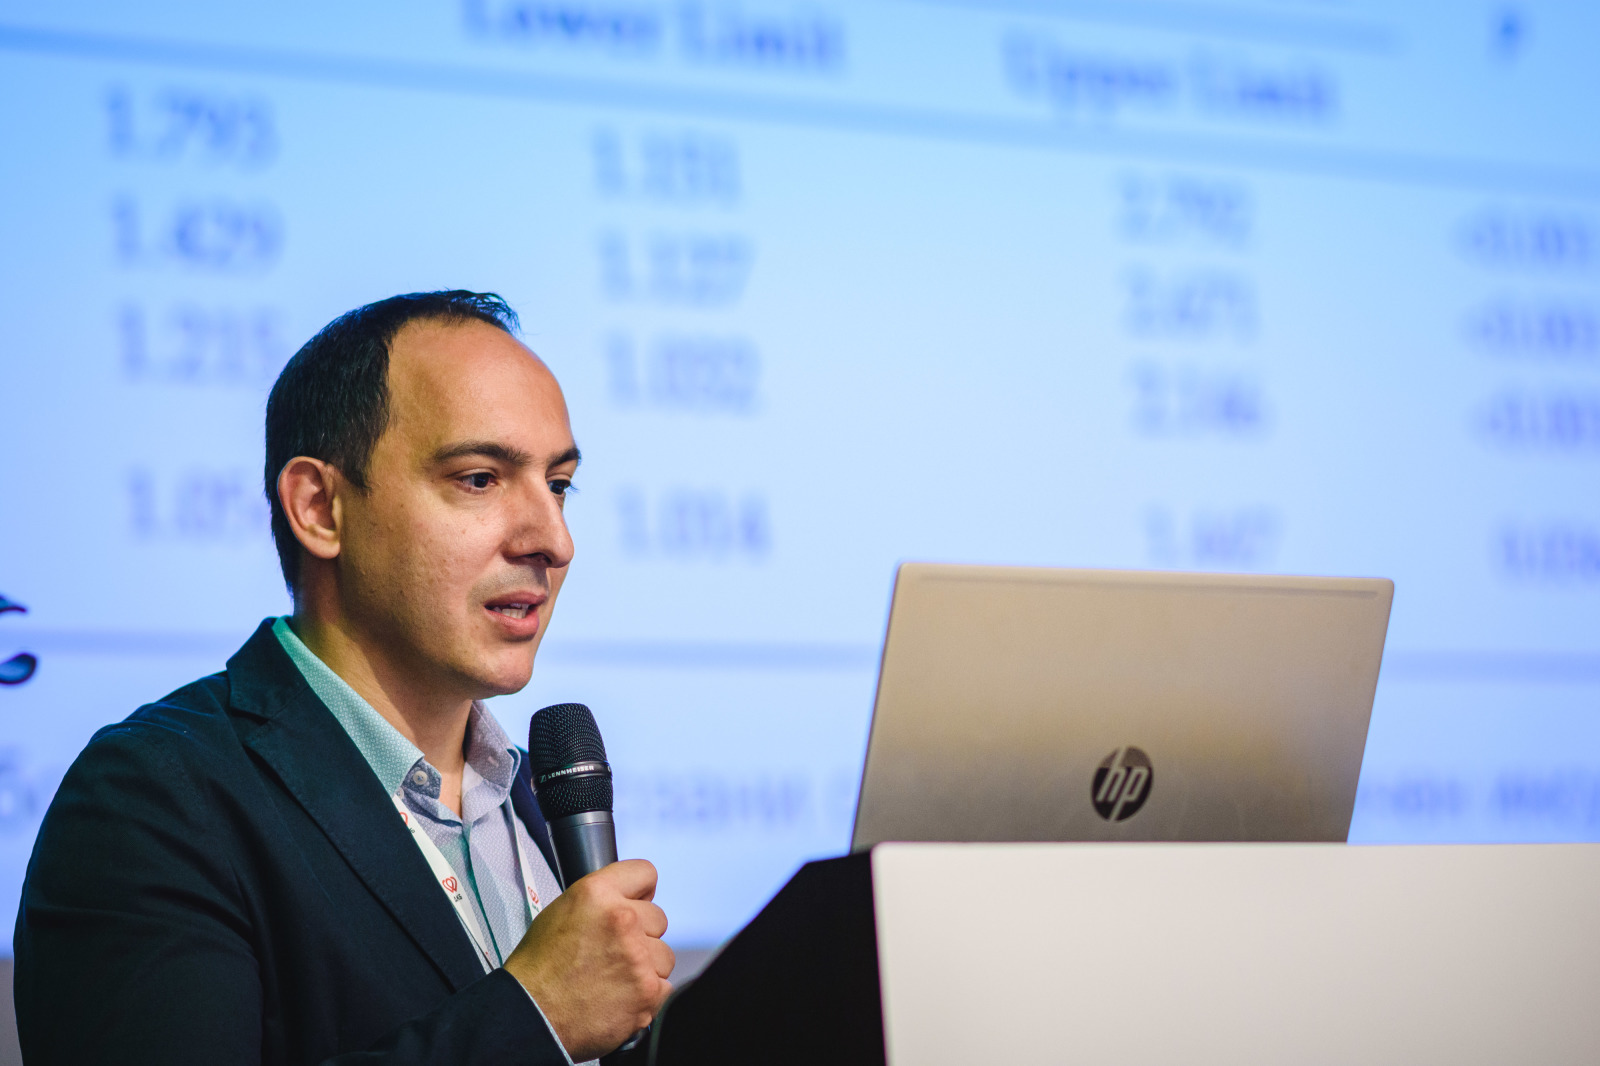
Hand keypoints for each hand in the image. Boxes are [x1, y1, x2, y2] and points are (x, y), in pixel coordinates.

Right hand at [504, 859, 674, 1059]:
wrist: (531, 1016)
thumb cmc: (539, 968)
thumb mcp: (561, 911)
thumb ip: (602, 900)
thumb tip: (630, 899)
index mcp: (597, 893)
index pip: (645, 873)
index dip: (640, 892)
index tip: (636, 904)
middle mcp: (622, 920)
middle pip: (658, 918)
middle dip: (641, 934)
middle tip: (613, 952)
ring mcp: (638, 957)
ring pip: (664, 955)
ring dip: (646, 967)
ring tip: (613, 979)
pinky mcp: (648, 991)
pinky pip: (664, 986)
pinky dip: (646, 995)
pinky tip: (619, 998)